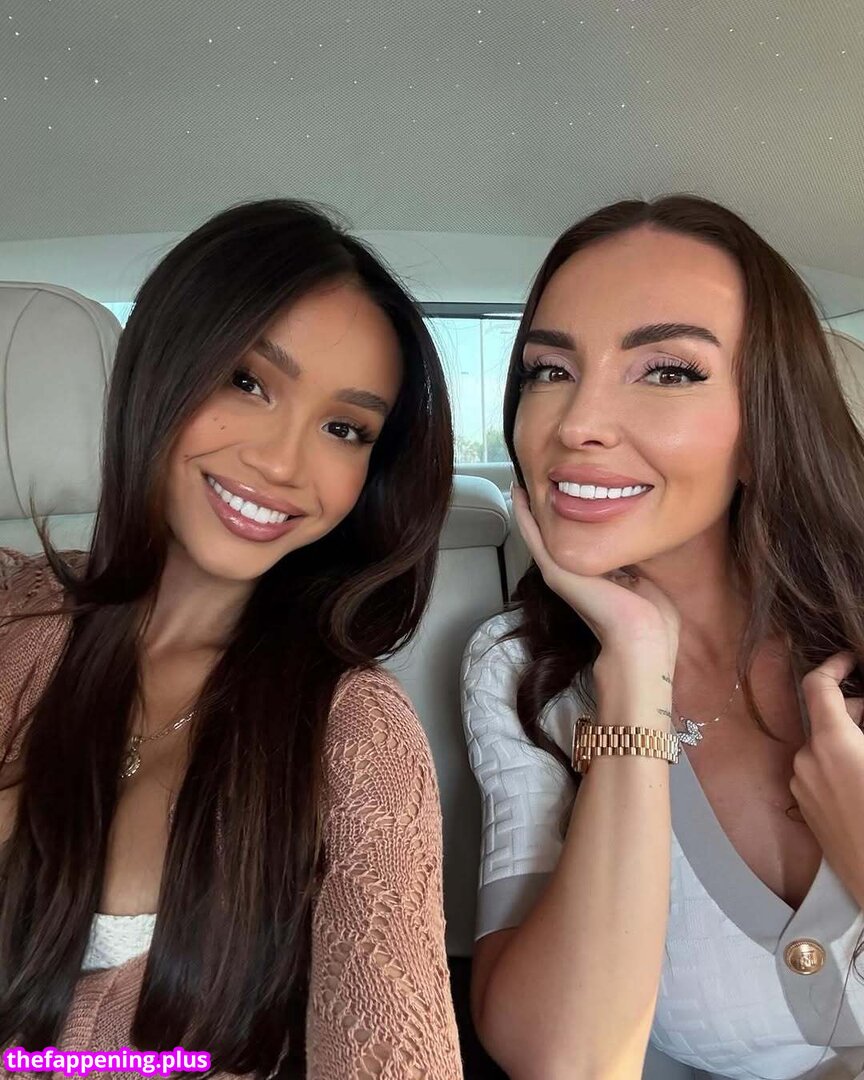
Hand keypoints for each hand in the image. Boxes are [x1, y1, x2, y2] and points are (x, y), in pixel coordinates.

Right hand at [511, 484, 679, 675]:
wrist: (640, 636)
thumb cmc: (650, 617)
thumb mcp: (643, 576)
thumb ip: (633, 560)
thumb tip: (636, 542)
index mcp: (591, 575)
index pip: (574, 541)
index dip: (566, 518)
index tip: (563, 493)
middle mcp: (571, 573)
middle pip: (550, 535)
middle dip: (543, 508)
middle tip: (532, 480)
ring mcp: (558, 572)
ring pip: (536, 532)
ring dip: (527, 507)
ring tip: (520, 481)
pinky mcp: (553, 570)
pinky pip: (533, 536)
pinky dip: (524, 514)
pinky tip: (517, 493)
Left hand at [792, 652, 863, 906]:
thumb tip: (862, 713)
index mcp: (829, 743)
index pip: (818, 686)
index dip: (834, 665)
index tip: (851, 658)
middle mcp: (806, 760)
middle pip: (825, 718)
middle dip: (855, 708)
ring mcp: (802, 786)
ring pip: (823, 745)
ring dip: (849, 737)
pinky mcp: (806, 809)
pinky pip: (820, 771)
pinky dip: (840, 762)